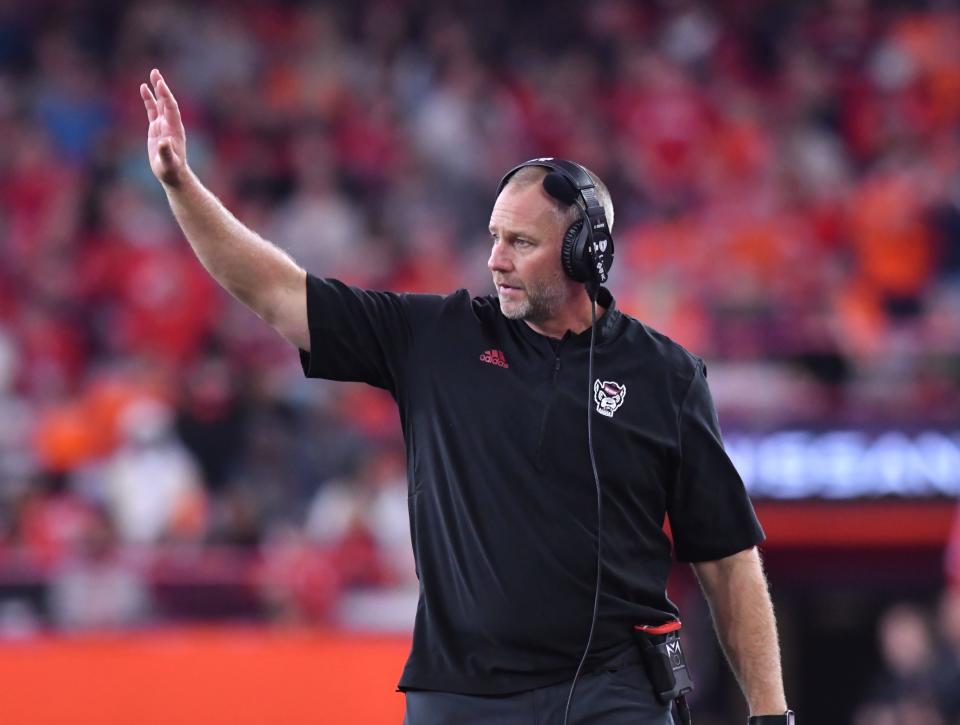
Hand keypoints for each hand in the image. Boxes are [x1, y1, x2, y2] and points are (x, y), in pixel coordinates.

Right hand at [141, 68, 187, 187]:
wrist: (172, 174)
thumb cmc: (171, 170)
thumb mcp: (168, 163)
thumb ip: (166, 152)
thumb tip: (164, 141)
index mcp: (175, 129)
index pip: (171, 108)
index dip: (166, 96)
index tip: (160, 84)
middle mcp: (170, 124)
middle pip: (166, 101)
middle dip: (161, 87)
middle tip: (156, 72)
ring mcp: (163, 125)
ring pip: (160, 103)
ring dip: (156, 90)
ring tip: (152, 75)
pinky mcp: (156, 128)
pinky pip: (152, 110)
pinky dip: (149, 100)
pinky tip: (144, 89)